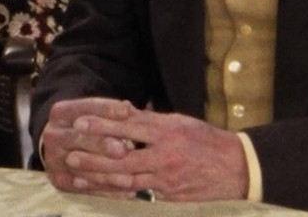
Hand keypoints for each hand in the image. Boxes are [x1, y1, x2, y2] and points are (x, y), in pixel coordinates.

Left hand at [41, 97, 248, 201]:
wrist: (238, 169)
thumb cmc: (206, 140)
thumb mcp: (179, 122)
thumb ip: (150, 119)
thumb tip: (123, 110)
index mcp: (167, 132)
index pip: (128, 126)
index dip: (102, 124)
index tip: (80, 121)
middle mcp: (164, 156)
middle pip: (122, 157)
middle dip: (94, 156)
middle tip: (70, 153)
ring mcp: (167, 179)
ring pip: (126, 180)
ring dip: (99, 178)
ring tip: (77, 175)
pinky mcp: (170, 197)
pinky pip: (139, 196)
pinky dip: (118, 193)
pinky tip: (99, 192)